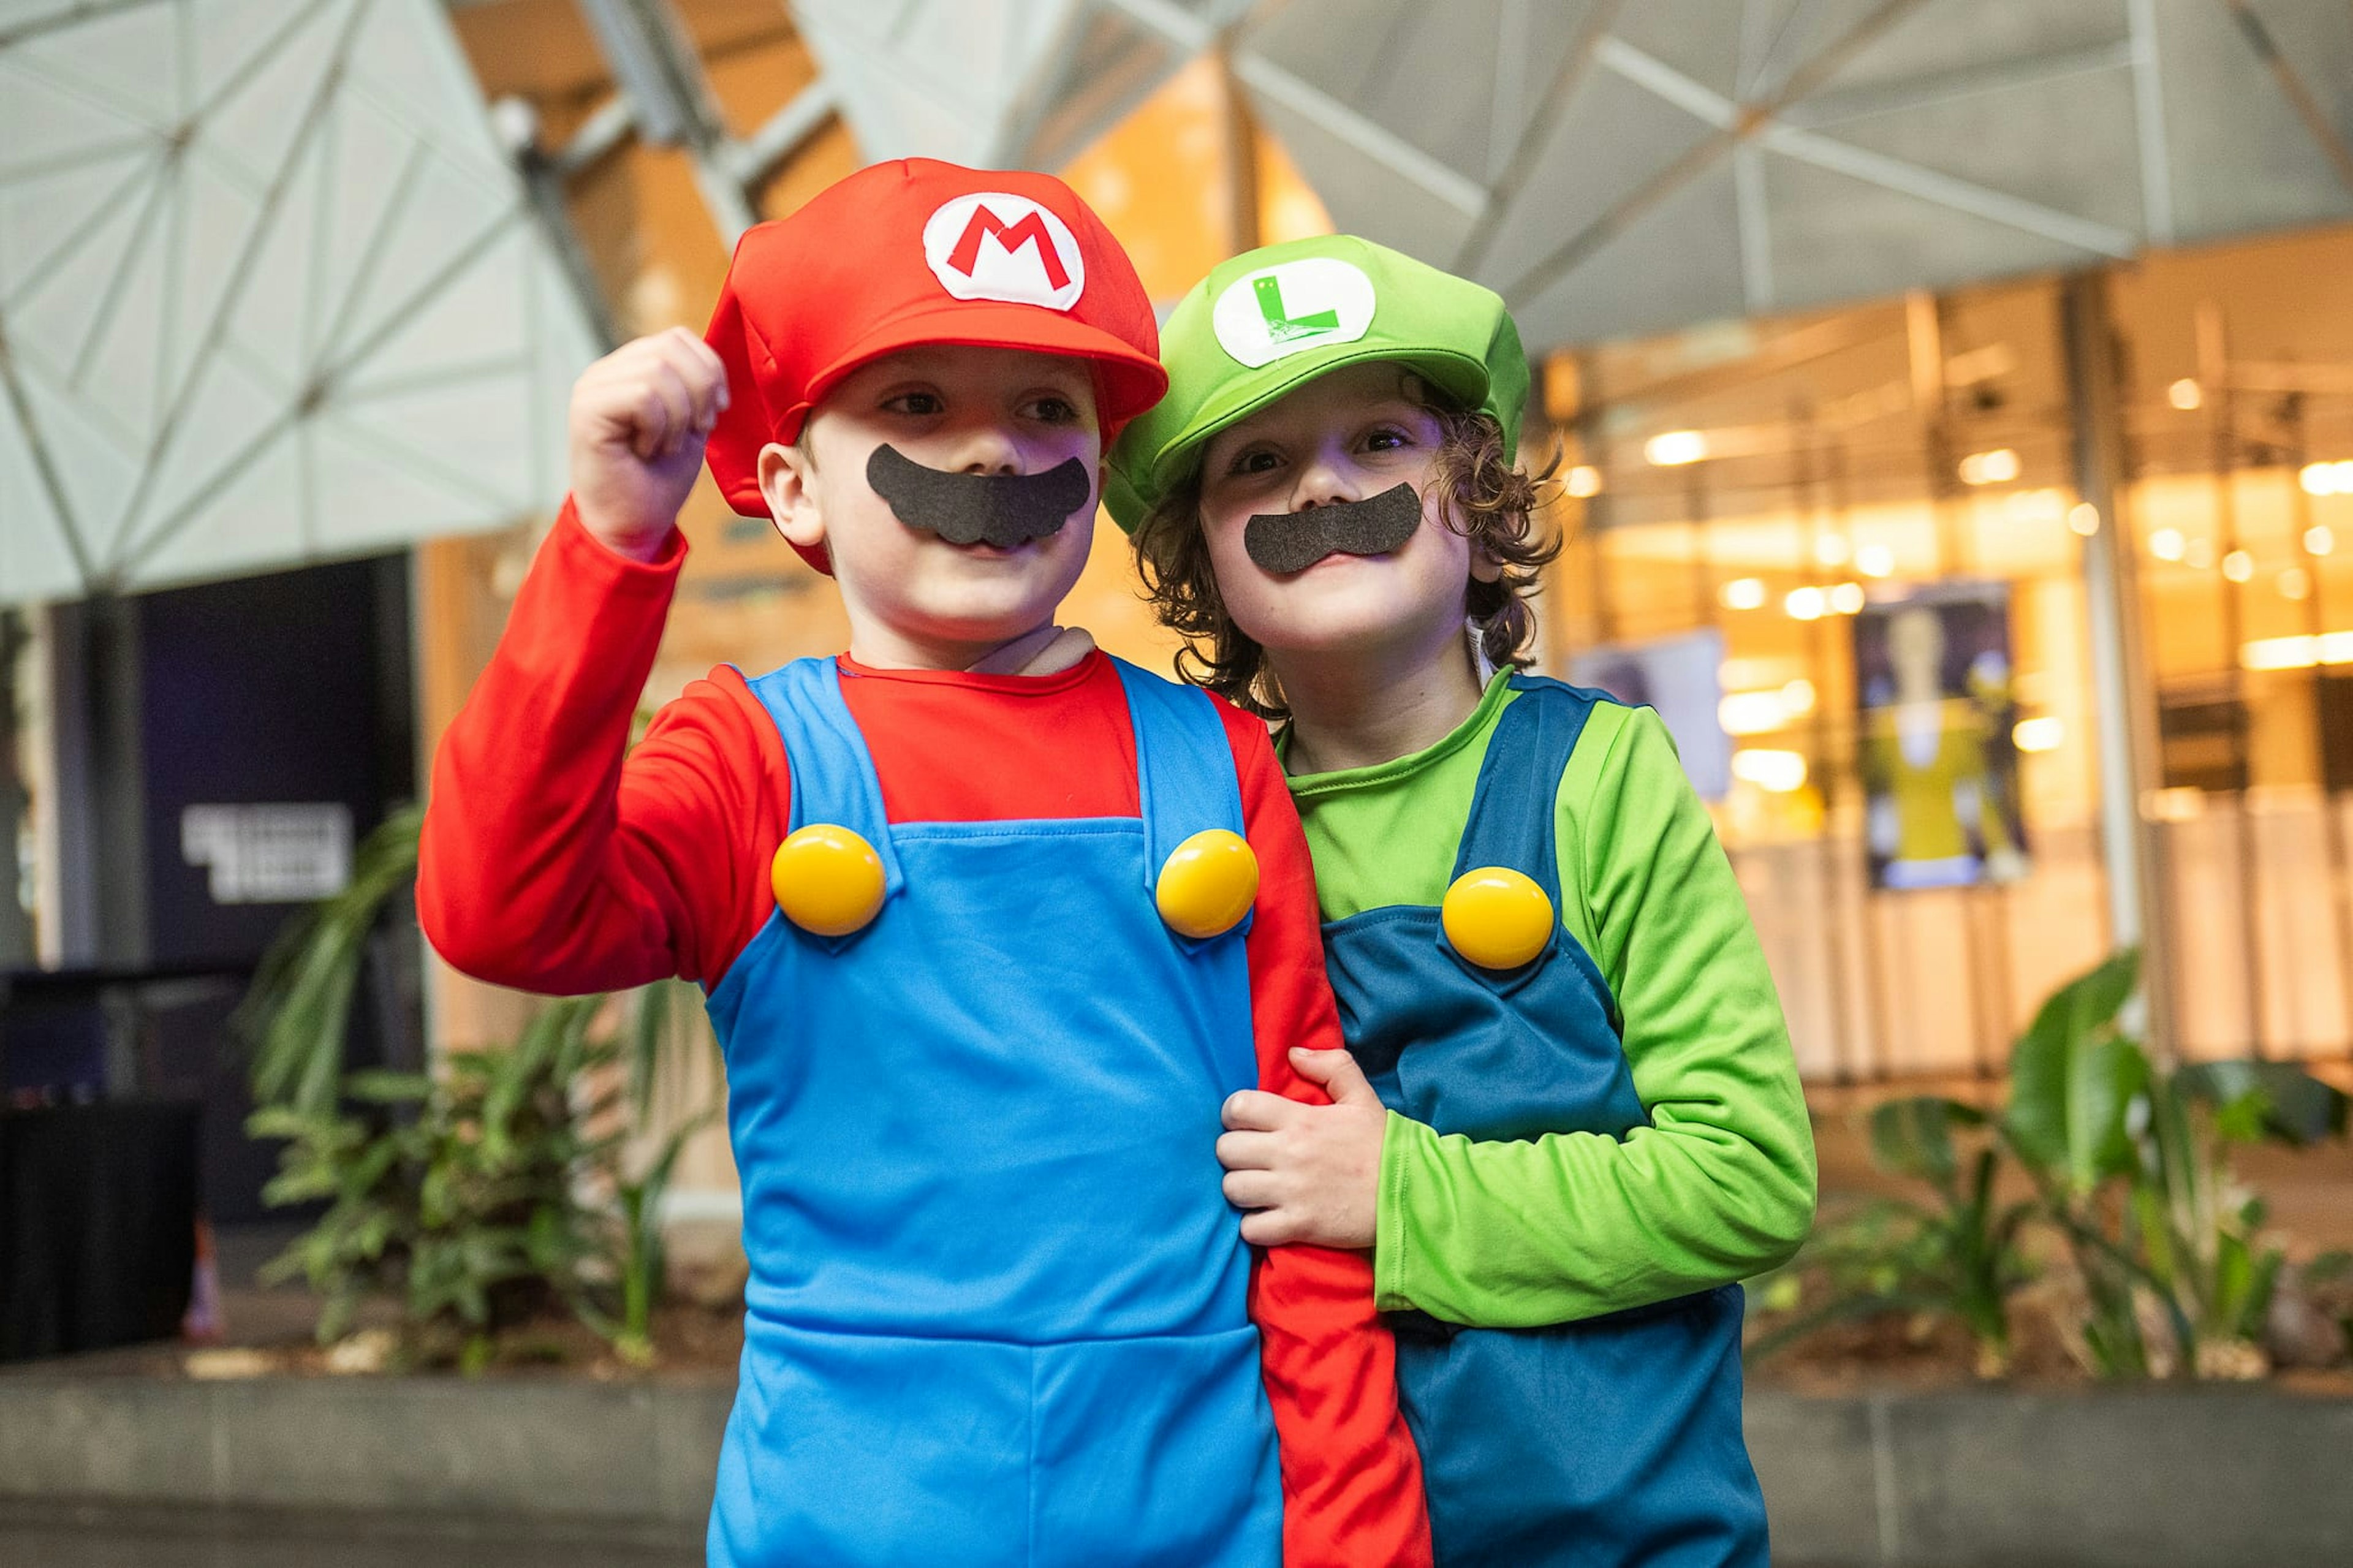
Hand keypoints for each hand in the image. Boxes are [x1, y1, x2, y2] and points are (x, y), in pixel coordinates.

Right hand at [568, 327, 729, 561]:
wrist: (632, 527)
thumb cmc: (659, 480)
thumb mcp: (689, 423)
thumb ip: (695, 385)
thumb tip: (714, 361)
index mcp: (630, 369)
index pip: (678, 337)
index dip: (710, 370)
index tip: (715, 411)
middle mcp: (606, 371)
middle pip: (671, 347)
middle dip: (700, 392)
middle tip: (693, 430)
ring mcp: (592, 387)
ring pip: (659, 371)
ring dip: (679, 417)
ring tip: (664, 445)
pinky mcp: (586, 409)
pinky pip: (643, 396)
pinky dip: (659, 428)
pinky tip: (646, 450)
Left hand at [1216, 1047, 1386, 1248]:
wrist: (1413, 1195)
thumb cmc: (1384, 1146)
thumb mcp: (1362, 1097)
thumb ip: (1331, 1066)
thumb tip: (1293, 1053)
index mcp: (1301, 1120)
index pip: (1238, 1107)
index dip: (1233, 1114)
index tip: (1244, 1123)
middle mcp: (1289, 1153)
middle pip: (1226, 1150)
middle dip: (1233, 1153)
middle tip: (1251, 1158)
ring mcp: (1292, 1192)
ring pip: (1232, 1189)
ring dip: (1240, 1189)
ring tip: (1256, 1188)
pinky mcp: (1298, 1225)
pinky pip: (1251, 1229)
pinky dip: (1253, 1226)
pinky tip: (1267, 1218)